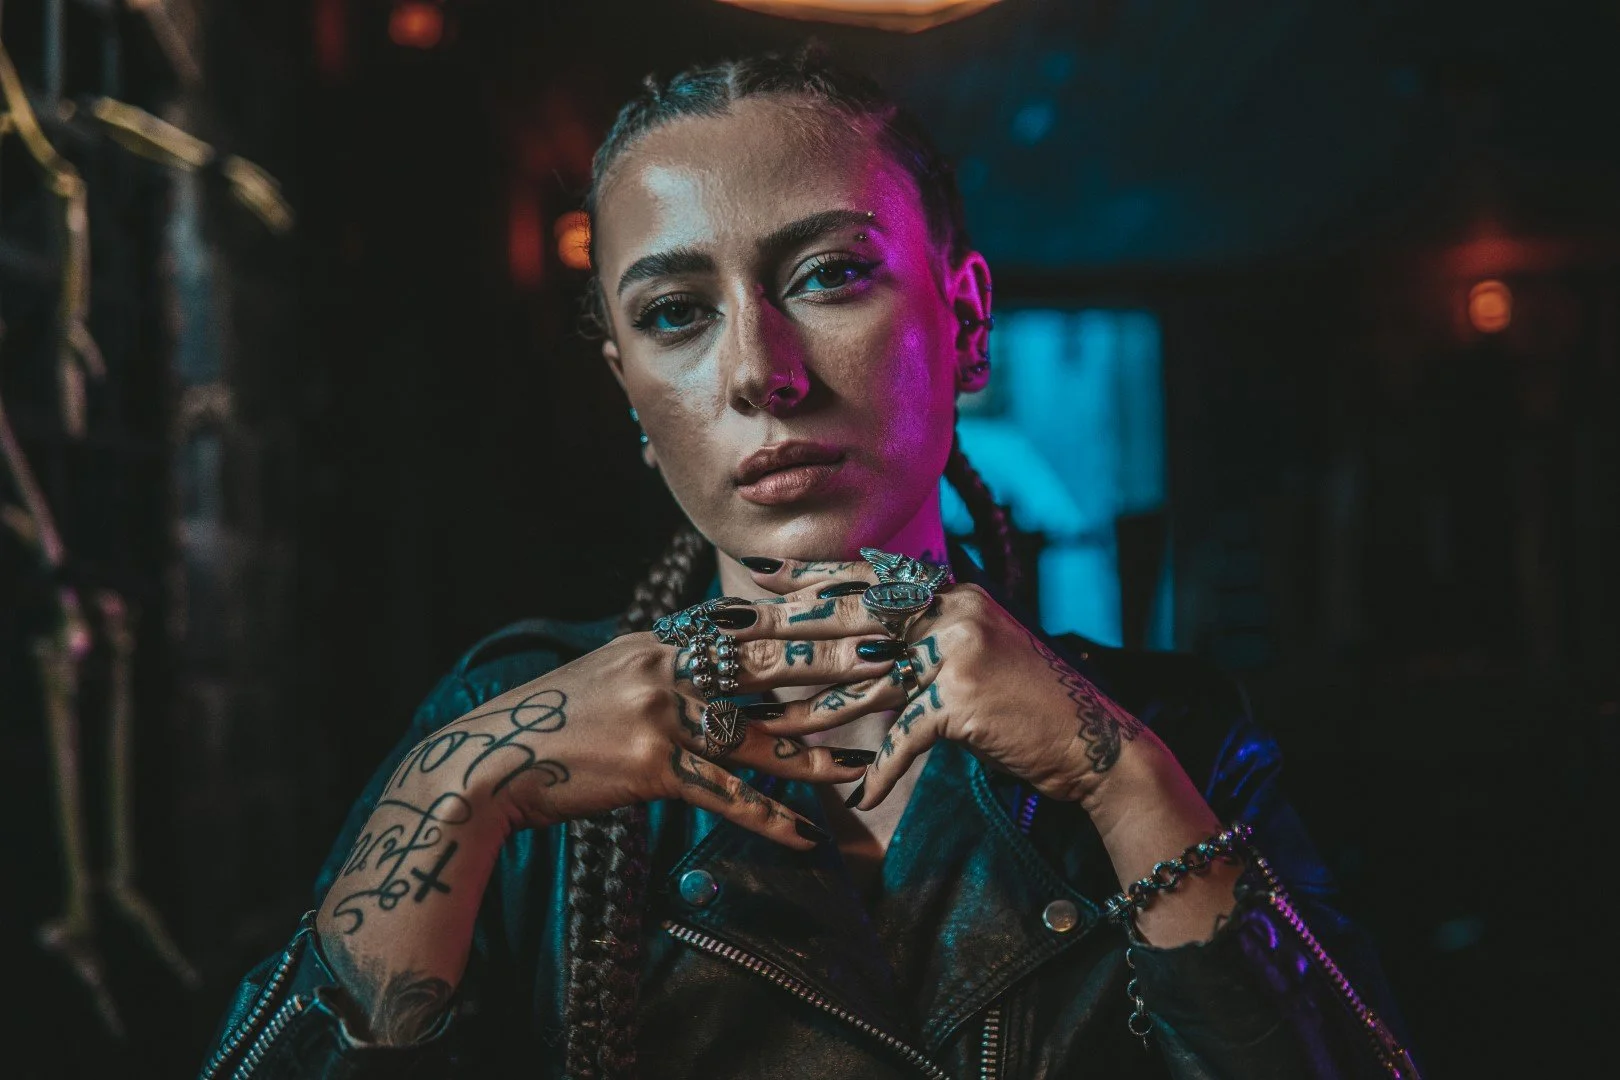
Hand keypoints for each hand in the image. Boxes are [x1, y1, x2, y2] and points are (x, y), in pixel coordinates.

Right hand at [379, 627, 912, 858]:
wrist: (494, 759)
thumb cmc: (557, 722)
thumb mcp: (612, 671)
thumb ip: (664, 662)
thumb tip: (711, 653)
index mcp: (660, 640)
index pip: (746, 623)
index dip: (805, 618)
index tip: (855, 610)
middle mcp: (664, 669)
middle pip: (765, 666)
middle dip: (831, 666)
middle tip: (889, 662)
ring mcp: (658, 717)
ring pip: (754, 735)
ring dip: (813, 754)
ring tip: (862, 766)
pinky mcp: (649, 768)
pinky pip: (721, 796)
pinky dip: (765, 818)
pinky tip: (802, 837)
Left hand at [734, 557, 1171, 811]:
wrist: (1095, 741)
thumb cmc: (1028, 704)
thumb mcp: (977, 652)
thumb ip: (926, 639)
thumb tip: (868, 640)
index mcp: (953, 594)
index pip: (871, 577)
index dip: (814, 576)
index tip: (762, 575)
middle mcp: (954, 612)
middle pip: (853, 618)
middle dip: (786, 628)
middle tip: (731, 634)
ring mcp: (958, 652)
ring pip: (865, 681)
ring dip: (813, 707)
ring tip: (766, 720)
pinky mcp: (962, 700)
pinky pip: (904, 736)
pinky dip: (880, 767)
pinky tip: (855, 792)